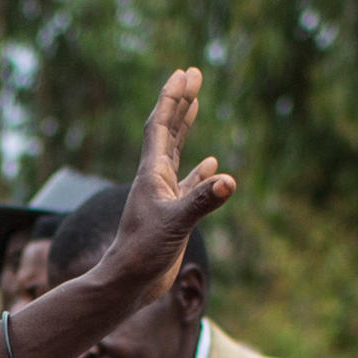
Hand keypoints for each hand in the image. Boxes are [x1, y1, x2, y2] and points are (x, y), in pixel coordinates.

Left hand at [63, 67, 238, 308]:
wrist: (128, 284)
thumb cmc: (142, 254)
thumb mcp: (175, 225)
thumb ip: (202, 202)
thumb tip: (228, 180)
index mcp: (152, 174)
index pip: (161, 126)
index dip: (171, 98)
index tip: (184, 73)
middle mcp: (156, 180)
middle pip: (168, 131)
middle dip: (180, 102)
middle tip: (194, 74)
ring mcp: (164, 196)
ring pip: (177, 153)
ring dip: (186, 127)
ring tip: (194, 104)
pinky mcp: (172, 214)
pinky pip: (189, 185)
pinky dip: (200, 172)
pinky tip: (211, 164)